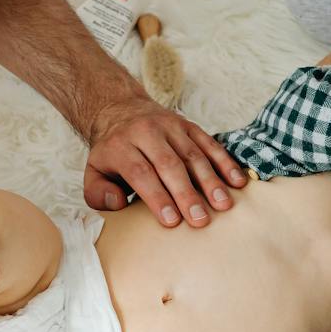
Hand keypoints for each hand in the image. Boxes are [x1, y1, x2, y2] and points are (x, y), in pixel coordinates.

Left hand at [82, 95, 247, 228]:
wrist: (122, 110)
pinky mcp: (189, 126)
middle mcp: (147, 133)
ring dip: (210, 181)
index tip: (172, 221)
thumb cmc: (112, 152)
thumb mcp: (93, 171)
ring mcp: (171, 127)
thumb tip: (118, 204)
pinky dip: (225, 162)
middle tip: (200, 220)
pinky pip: (209, 143)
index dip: (157, 197)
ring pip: (193, 154)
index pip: (141, 172)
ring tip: (222, 205)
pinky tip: (236, 182)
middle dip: (186, 194)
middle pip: (170, 164)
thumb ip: (98, 193)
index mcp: (121, 146)